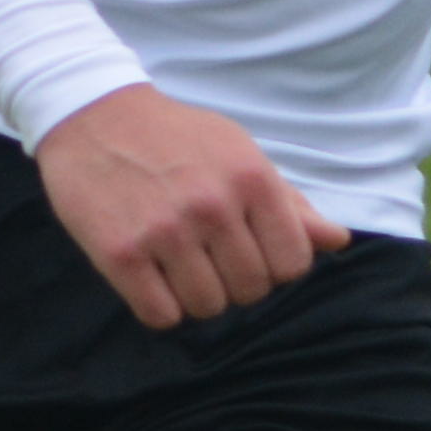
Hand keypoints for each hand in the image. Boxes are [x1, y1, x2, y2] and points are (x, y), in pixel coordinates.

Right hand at [37, 86, 342, 328]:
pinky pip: (160, 316)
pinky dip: (160, 306)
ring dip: (195, 297)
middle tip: (207, 257)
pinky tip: (150, 277)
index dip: (274, 267)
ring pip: (207, 307)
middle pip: (251, 290)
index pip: (293, 264)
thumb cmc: (177, 138)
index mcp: (251, 179)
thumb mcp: (240, 154)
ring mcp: (166, 231)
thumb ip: (289, 202)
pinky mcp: (120, 253)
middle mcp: (213, 206)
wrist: (93, 115)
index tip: (249, 252)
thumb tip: (338, 241)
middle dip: (234, 283)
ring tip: (178, 265)